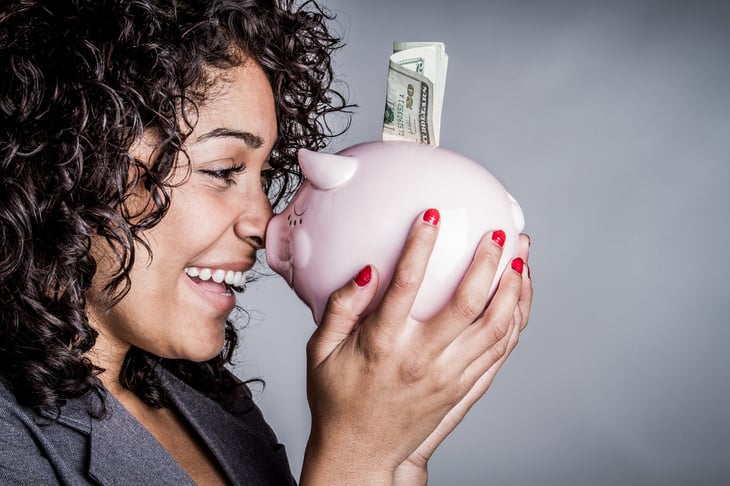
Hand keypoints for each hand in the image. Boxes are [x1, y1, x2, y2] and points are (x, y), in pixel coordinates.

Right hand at [300, 210, 531, 485]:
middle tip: (500, 233)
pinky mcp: (463, 389)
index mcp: (383, 344)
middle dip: (489, 262)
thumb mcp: (320, 352)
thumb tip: (367, 270)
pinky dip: (515, 321)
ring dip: (513, 289)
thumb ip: (340, 308)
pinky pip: (499, 351)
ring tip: (522, 258)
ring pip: (495, 327)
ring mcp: (448, 377)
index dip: (421, 244)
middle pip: (468, 304)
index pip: (407, 284)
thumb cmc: (336, 400)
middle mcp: (422, 359)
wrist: (360, 454)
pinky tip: (520, 297)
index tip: (432, 214)